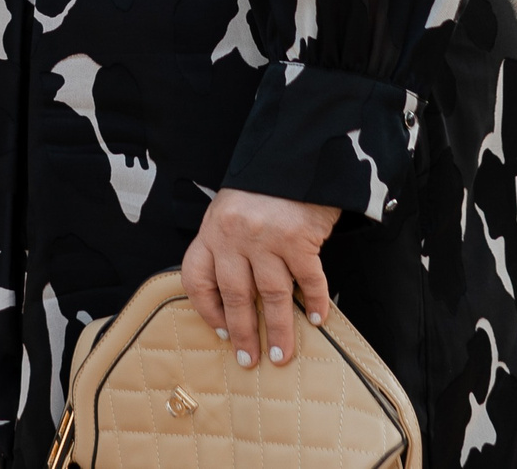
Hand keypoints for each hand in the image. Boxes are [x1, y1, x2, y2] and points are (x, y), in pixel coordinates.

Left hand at [180, 189, 339, 367]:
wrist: (292, 156)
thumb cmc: (260, 190)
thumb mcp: (229, 213)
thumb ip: (225, 248)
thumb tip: (233, 300)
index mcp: (211, 231)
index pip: (197, 279)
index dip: (207, 311)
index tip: (221, 332)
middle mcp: (234, 237)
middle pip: (234, 296)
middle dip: (243, 334)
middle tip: (250, 360)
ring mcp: (266, 238)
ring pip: (271, 295)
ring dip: (279, 329)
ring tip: (283, 354)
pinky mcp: (299, 237)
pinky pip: (309, 279)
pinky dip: (316, 302)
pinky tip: (319, 319)